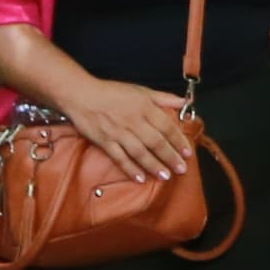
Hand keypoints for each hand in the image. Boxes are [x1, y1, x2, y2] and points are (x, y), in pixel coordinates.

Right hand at [52, 68, 194, 180]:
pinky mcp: (104, 141)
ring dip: (153, 165)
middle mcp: (133, 120)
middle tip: (181, 169)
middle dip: (170, 157)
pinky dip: (130, 169)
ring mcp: (118, 132)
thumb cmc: (111, 92)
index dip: (179, 140)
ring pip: (139, 152)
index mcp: (144, 107)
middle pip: (155, 141)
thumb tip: (185, 102)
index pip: (166, 126)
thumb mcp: (141, 90)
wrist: (81, 94)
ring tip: (165, 176)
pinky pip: (119, 157)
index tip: (188, 152)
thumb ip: (164, 98)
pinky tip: (140, 178)